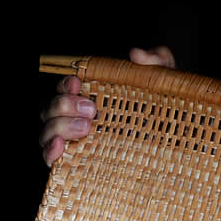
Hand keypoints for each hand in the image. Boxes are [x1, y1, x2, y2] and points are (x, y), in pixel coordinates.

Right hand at [40, 46, 176, 165]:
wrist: (174, 152)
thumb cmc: (163, 118)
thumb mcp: (166, 88)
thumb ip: (157, 63)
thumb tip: (137, 54)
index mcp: (90, 99)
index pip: (65, 88)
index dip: (65, 84)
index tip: (78, 83)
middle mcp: (76, 120)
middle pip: (50, 108)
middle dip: (64, 104)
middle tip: (92, 110)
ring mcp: (74, 143)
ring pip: (46, 130)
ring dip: (59, 126)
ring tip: (86, 128)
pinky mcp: (75, 166)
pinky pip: (50, 158)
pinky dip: (50, 151)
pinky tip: (60, 147)